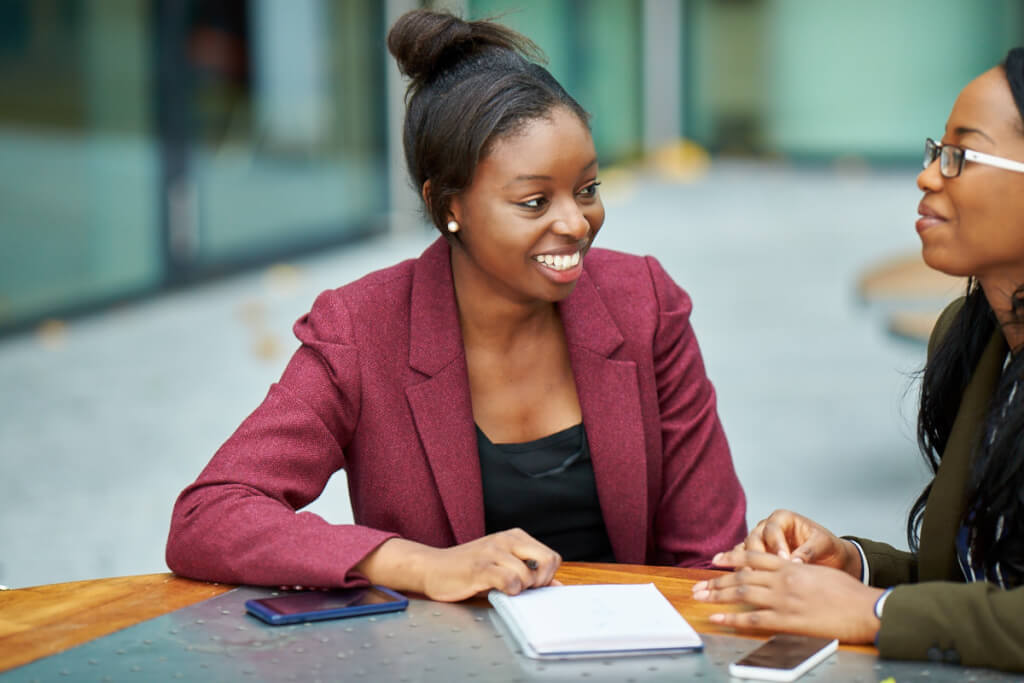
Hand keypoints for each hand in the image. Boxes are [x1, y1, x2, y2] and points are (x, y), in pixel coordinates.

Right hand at [356, 529, 560, 601]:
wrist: (431, 568)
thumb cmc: (468, 569)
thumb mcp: (502, 566)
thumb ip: (528, 573)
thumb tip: (557, 587)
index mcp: (515, 536)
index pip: (551, 556)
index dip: (547, 576)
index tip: (532, 585)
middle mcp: (506, 539)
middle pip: (548, 560)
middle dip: (541, 582)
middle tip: (524, 590)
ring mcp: (492, 552)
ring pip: (527, 574)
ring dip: (520, 589)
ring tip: (504, 590)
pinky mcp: (480, 567)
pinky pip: (508, 581)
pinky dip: (508, 591)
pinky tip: (496, 591)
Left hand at [691, 549, 882, 643]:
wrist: (866, 608)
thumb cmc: (849, 592)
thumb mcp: (819, 571)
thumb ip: (797, 570)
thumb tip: (784, 569)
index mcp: (790, 566)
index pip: (753, 557)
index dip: (732, 558)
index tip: (715, 560)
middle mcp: (783, 580)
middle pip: (741, 577)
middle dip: (717, 581)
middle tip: (699, 585)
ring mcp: (784, 600)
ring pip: (742, 594)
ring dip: (718, 596)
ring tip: (701, 598)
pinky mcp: (788, 620)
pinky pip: (753, 619)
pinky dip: (733, 618)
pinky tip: (719, 618)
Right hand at [741, 509, 860, 577]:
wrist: (830, 559)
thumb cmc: (827, 548)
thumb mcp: (823, 544)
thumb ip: (808, 550)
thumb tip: (794, 562)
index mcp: (782, 519)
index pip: (772, 529)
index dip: (776, 544)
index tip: (784, 560)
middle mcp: (766, 527)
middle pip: (754, 538)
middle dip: (757, 556)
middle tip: (764, 573)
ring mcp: (759, 542)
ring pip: (744, 550)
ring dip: (745, 565)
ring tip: (751, 581)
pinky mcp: (755, 557)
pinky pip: (742, 562)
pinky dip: (742, 571)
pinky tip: (747, 585)